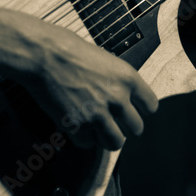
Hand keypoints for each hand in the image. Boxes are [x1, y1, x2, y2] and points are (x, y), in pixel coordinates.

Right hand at [9, 12, 157, 150]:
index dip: (141, 111)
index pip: (151, 106)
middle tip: (113, 123)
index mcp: (128, 79)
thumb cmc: (70, 51)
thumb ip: (118, 82)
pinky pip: (88, 144)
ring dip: (107, 138)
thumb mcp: (107, 61)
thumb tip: (124, 99)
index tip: (133, 112)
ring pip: (115, 142)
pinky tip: (77, 126)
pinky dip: (82, 138)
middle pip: (136, 128)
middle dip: (125, 127)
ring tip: (98, 130)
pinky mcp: (78, 126)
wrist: (45, 55)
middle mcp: (118, 98)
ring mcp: (98, 114)